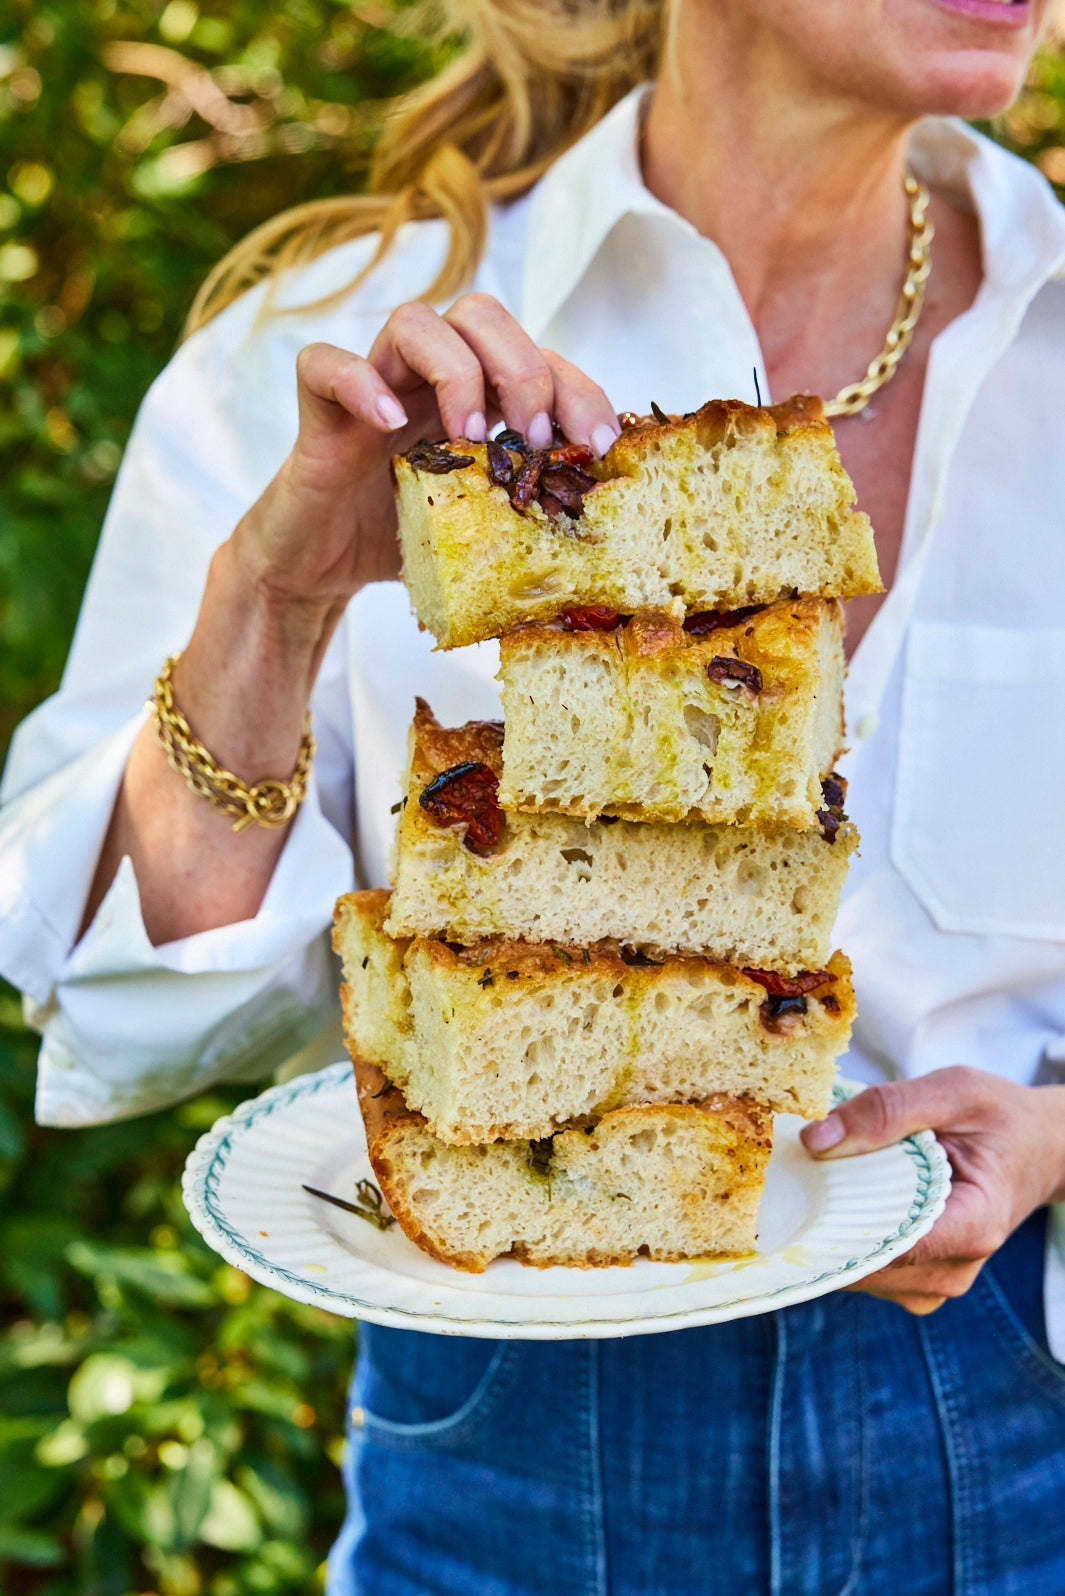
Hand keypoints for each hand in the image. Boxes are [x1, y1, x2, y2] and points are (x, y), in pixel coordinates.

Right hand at [230, 292, 620, 611]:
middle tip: (531, 439)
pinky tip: (389, 425)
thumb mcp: (481, 531)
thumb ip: (528, 519)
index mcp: (478, 397)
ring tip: (468, 435)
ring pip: (413, 321)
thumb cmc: (404, 541)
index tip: (599, 444)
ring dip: (454, 370)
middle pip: (481, 315)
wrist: (320, 569)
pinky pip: (326, 364)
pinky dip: (359, 382)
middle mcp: (427, 378)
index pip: (539, 359)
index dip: (577, 390)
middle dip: (521, 368)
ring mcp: (373, 385)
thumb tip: (600, 545)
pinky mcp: (318, 409)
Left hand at [800, 1067, 1064, 1314]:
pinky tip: (837, 1196)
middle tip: (793, 1176)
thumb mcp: (953, 1092)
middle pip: (864, 1261)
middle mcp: (955, 1268)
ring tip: (820, 1179)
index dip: (832, 1228)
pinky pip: (863, 1266)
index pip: (889, 1246)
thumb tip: (815, 1140)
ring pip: (855, 1270)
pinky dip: (841, 1233)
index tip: (789, 1197)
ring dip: (828, 1229)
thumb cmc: (999, 1117)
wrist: (1035, 1147)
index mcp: (973, 1225)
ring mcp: (935, 1281)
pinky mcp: (917, 1278)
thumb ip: (887, 1110)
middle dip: (821, 1222)